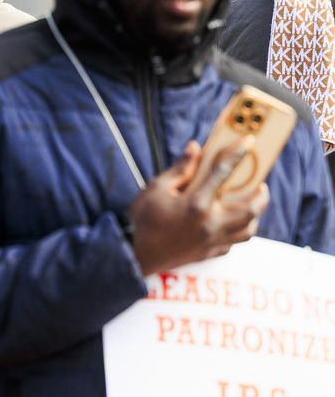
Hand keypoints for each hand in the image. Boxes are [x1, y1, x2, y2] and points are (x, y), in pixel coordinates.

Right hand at [127, 139, 269, 275]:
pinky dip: (239, 232)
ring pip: (248, 229)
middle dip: (260, 194)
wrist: (135, 256)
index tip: (248, 141)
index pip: (223, 172)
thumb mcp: (155, 189)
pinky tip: (233, 224)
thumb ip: (180, 170)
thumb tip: (195, 149)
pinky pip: (234, 243)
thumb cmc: (143, 220)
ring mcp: (213, 240)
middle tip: (261, 184)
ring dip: (255, 215)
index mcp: (196, 204)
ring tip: (252, 204)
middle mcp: (211, 223)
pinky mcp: (210, 253)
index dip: (237, 153)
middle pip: (249, 208)